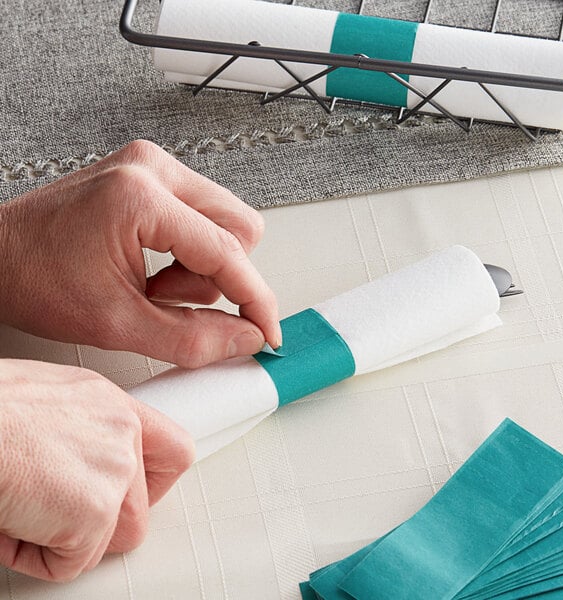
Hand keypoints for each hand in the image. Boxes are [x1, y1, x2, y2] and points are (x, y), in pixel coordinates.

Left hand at [0, 140, 280, 367]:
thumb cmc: (34, 278)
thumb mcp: (116, 324)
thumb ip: (191, 338)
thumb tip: (243, 338)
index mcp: (141, 198)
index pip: (227, 253)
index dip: (255, 300)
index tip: (267, 331)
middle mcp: (154, 169)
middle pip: (239, 229)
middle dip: (221, 279)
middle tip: (175, 302)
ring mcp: (154, 168)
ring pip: (226, 224)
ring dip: (203, 269)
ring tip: (155, 286)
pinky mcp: (152, 176)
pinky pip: (204, 217)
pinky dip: (191, 254)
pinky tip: (155, 269)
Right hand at [0, 359, 194, 581]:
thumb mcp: (50, 399)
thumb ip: (83, 429)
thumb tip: (79, 460)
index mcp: (112, 406)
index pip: (173, 450)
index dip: (156, 483)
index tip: (135, 496)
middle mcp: (122, 433)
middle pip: (141, 509)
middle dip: (98, 525)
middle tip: (56, 513)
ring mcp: (114, 470)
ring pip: (111, 538)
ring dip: (67, 540)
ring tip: (26, 512)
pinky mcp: (94, 510)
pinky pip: (73, 562)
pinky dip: (36, 556)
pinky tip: (12, 523)